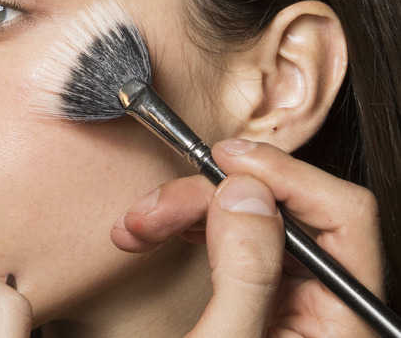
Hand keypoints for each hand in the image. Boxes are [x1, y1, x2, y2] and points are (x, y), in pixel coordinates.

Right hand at [111, 139, 383, 336]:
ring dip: (188, 212)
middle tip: (160, 207)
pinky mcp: (253, 302)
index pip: (343, 217)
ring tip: (139, 225)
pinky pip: (228, 243)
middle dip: (215, 198)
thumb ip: (247, 274)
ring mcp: (288, 304)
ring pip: (250, 222)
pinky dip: (187, 229)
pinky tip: (155, 232)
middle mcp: (325, 308)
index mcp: (344, 324)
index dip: (286, 176)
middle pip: (287, 213)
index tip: (227, 162)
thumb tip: (245, 193)